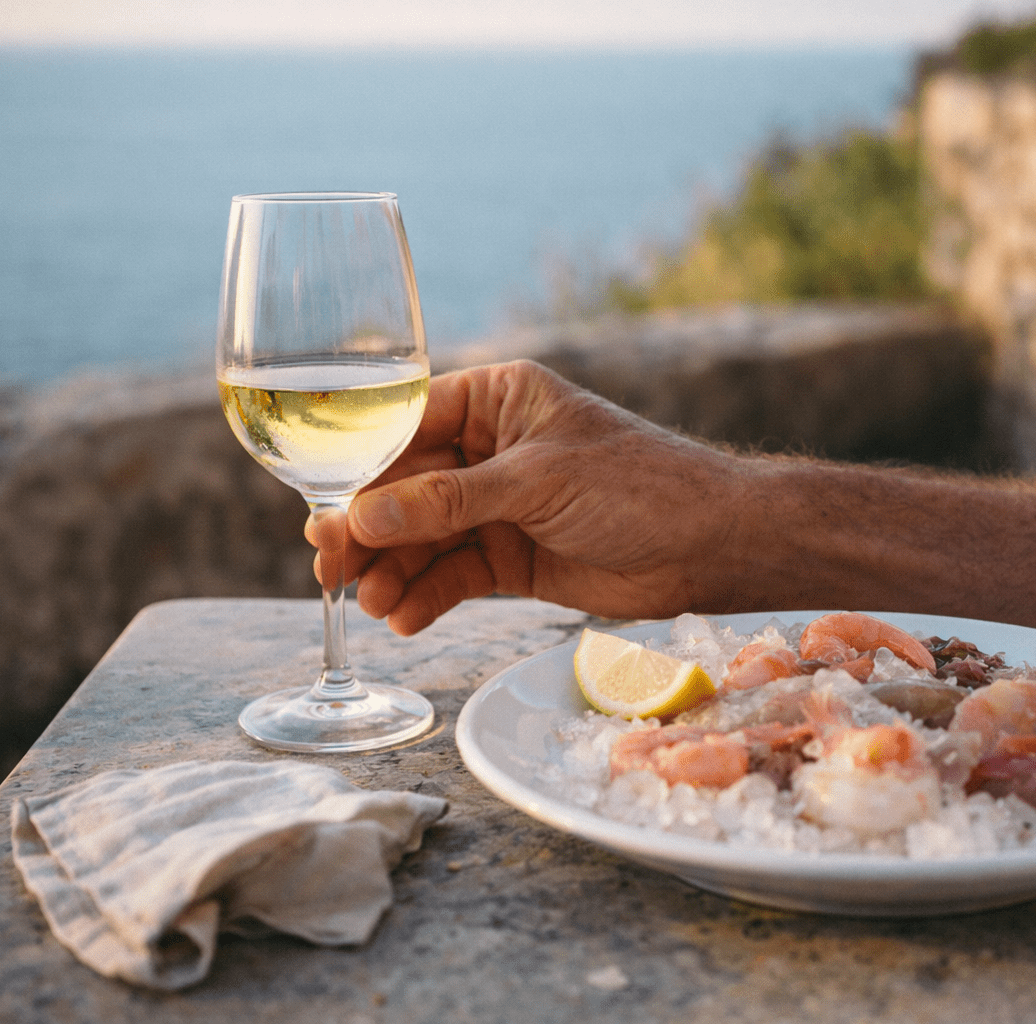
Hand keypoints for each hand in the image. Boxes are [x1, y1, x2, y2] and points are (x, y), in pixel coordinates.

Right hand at [324, 360, 752, 633]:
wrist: (710, 545)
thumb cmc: (637, 486)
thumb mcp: (535, 483)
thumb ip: (448, 501)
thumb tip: (361, 516)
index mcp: (497, 401)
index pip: (408, 430)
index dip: (362, 473)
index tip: (325, 513)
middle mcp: (491, 450)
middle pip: (406, 490)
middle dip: (369, 530)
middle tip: (330, 568)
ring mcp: (501, 507)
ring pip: (425, 538)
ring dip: (395, 571)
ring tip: (370, 604)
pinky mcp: (514, 557)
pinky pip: (455, 575)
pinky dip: (429, 597)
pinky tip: (404, 619)